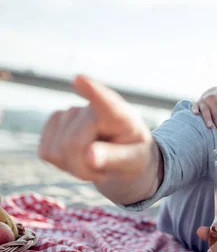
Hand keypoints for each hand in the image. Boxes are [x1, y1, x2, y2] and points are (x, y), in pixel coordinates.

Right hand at [39, 75, 153, 183]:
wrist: (123, 156)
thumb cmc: (133, 156)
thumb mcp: (133, 160)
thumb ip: (115, 158)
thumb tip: (90, 155)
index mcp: (121, 116)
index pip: (106, 103)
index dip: (93, 91)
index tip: (80, 79)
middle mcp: (93, 108)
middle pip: (74, 143)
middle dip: (85, 166)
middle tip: (105, 171)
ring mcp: (71, 113)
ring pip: (58, 150)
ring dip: (76, 166)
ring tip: (95, 161)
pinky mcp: (54, 123)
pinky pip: (47, 152)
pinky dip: (63, 163)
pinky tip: (79, 158)